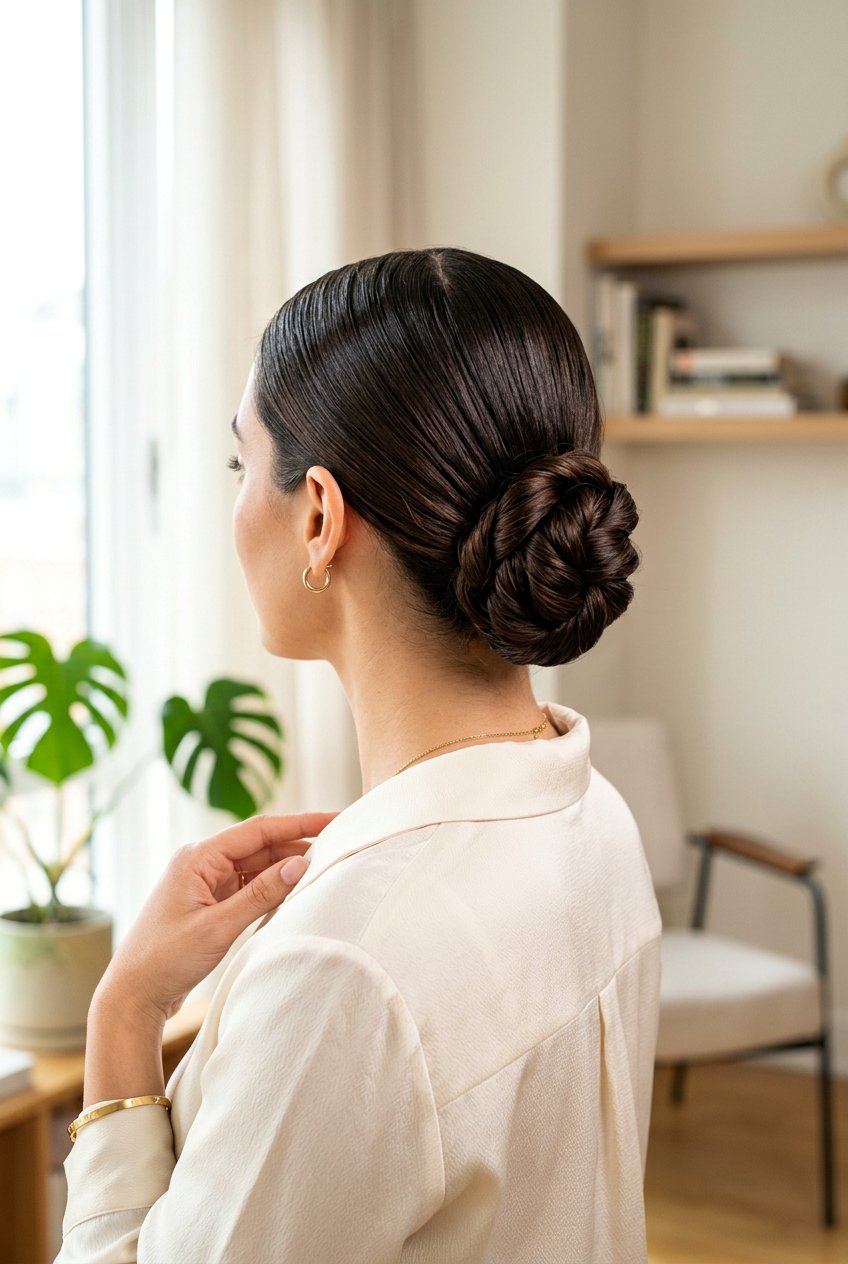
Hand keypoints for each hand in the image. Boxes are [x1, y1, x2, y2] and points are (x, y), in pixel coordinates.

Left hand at [94, 811, 339, 1024]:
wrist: (131, 997)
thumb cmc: (164, 960)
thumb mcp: (218, 927)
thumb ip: (260, 894)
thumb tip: (299, 864)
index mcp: (197, 857)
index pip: (258, 830)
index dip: (299, 823)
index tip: (333, 819)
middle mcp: (200, 863)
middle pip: (258, 846)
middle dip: (295, 846)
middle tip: (335, 848)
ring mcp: (204, 884)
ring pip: (254, 867)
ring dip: (283, 870)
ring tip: (319, 870)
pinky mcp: (208, 904)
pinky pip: (246, 887)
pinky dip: (269, 890)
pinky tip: (291, 893)